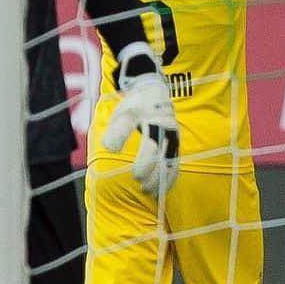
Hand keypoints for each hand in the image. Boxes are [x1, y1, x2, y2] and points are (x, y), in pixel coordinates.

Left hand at [102, 42, 179, 197]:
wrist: (154, 92)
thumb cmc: (135, 105)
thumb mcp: (123, 111)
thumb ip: (116, 129)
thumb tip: (109, 147)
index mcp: (152, 118)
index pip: (148, 141)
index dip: (141, 157)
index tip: (132, 170)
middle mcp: (165, 127)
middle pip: (160, 151)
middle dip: (151, 169)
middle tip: (139, 181)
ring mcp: (173, 136)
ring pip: (169, 159)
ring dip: (161, 177)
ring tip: (147, 191)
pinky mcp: (176, 144)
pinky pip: (175, 162)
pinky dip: (170, 177)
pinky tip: (160, 190)